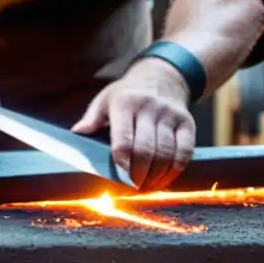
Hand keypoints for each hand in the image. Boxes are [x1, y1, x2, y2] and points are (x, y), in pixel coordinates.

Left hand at [71, 58, 195, 191]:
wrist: (162, 76)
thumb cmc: (128, 94)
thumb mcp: (106, 98)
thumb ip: (92, 118)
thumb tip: (77, 133)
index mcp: (125, 102)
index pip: (123, 138)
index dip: (122, 162)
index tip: (121, 178)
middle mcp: (149, 107)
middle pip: (145, 149)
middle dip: (138, 174)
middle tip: (132, 186)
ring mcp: (170, 115)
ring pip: (165, 153)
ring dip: (155, 176)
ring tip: (146, 185)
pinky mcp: (187, 122)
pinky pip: (185, 151)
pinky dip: (175, 170)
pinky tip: (164, 177)